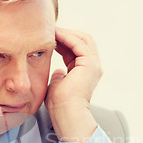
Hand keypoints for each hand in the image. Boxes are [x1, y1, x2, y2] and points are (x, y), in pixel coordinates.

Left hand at [45, 27, 102, 141]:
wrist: (66, 113)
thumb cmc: (59, 105)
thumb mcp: (57, 85)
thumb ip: (59, 76)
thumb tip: (58, 72)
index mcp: (85, 71)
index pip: (75, 49)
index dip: (62, 41)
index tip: (48, 37)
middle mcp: (92, 67)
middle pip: (82, 40)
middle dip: (66, 34)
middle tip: (50, 30)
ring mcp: (93, 64)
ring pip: (83, 39)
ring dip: (66, 33)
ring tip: (52, 30)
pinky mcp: (90, 63)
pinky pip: (79, 43)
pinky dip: (67, 37)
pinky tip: (55, 35)